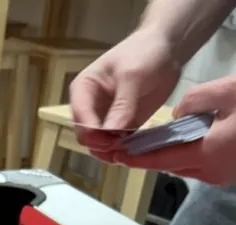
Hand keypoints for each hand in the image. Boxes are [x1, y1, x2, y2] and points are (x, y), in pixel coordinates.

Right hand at [70, 28, 181, 152]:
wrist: (167, 49)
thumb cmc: (144, 53)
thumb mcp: (132, 76)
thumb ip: (122, 105)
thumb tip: (110, 134)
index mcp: (83, 90)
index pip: (80, 120)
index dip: (93, 134)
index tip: (113, 140)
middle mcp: (89, 108)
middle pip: (87, 137)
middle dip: (102, 146)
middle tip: (124, 147)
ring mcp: (105, 119)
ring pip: (100, 145)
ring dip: (112, 152)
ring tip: (131, 150)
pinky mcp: (122, 126)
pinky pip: (118, 145)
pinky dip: (125, 150)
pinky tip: (137, 149)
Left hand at [112, 77, 235, 182]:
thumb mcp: (230, 91)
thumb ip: (197, 99)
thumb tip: (177, 113)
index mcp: (206, 154)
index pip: (161, 160)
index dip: (137, 158)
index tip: (117, 154)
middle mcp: (209, 172)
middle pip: (170, 166)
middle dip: (149, 157)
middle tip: (130, 146)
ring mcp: (219, 176)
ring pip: (184, 168)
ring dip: (169, 156)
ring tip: (153, 143)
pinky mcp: (227, 173)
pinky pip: (199, 167)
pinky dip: (186, 156)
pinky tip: (184, 142)